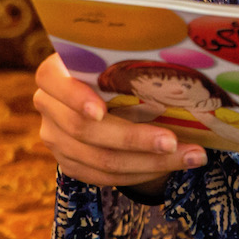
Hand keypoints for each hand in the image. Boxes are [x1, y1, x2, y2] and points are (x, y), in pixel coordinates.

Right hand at [32, 53, 206, 190]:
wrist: (104, 95)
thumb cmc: (117, 70)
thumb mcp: (116, 61)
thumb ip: (129, 63)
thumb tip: (180, 66)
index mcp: (54, 72)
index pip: (52, 80)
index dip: (75, 97)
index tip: (101, 111)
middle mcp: (48, 106)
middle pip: (84, 130)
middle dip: (134, 139)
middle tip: (173, 141)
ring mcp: (55, 139)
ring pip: (100, 160)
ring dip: (150, 162)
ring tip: (190, 157)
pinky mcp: (70, 164)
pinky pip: (105, 177)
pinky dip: (141, 173)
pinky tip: (171, 165)